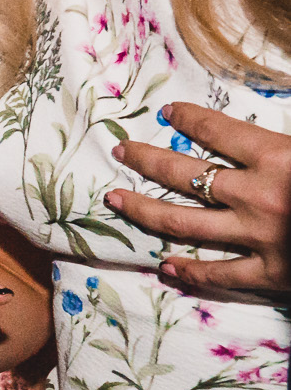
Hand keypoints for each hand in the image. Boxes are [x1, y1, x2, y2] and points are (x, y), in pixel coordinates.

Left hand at [109, 103, 290, 299]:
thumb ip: (288, 143)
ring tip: (115, 200)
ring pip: (185, 224)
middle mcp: (260, 197)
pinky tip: (165, 267)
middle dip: (146, 160)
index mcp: (281, 158)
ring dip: (144, 211)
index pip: (218, 132)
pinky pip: (220, 276)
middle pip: (185, 175)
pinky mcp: (273, 276)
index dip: (188, 119)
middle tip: (121, 151)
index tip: (167, 113)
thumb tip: (258, 134)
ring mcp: (262, 239)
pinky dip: (189, 272)